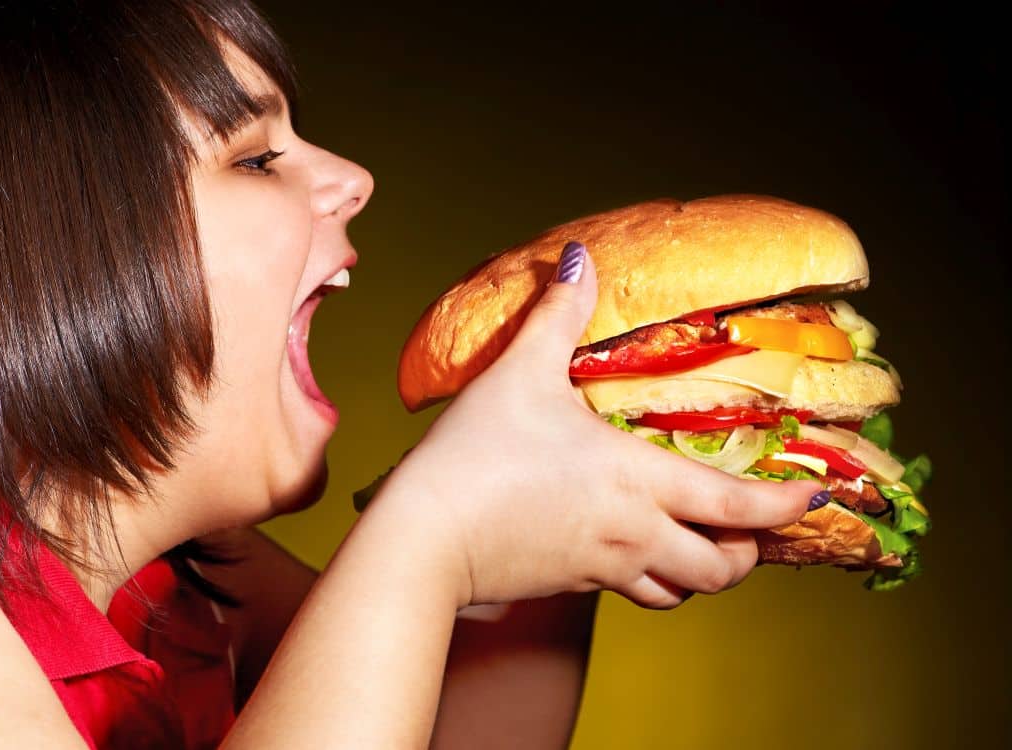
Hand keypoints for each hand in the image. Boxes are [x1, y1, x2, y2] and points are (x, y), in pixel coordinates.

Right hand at [379, 243, 820, 608]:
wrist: (424, 538)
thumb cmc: (477, 455)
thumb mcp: (519, 374)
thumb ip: (558, 315)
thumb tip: (576, 258)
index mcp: (639, 482)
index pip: (739, 508)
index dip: (785, 506)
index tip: (812, 494)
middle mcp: (635, 535)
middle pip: (722, 569)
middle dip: (749, 552)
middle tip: (749, 526)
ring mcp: (603, 569)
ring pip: (682, 594)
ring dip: (703, 572)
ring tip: (699, 542)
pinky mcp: (570, 586)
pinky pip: (632, 594)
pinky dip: (653, 579)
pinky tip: (631, 548)